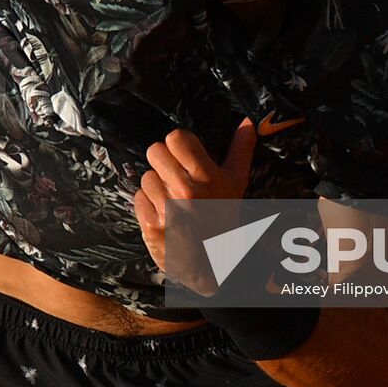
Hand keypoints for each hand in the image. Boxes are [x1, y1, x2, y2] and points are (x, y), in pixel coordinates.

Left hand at [133, 117, 259, 273]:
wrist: (213, 265)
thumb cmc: (223, 219)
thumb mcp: (235, 184)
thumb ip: (241, 149)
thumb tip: (249, 121)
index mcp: (206, 177)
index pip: (176, 138)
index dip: (179, 144)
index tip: (185, 156)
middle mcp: (186, 191)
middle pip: (155, 151)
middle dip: (164, 162)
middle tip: (175, 176)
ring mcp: (166, 209)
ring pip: (146, 176)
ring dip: (156, 186)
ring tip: (172, 200)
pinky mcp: (151, 226)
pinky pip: (138, 198)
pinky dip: (148, 205)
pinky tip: (163, 214)